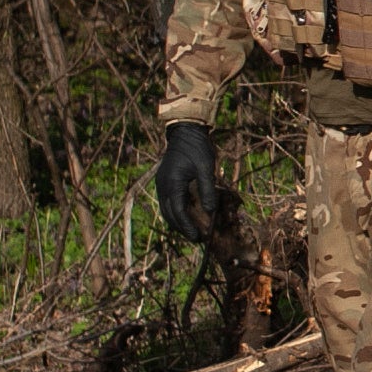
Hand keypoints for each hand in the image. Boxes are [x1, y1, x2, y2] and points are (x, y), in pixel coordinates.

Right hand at [153, 121, 218, 241]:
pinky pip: (167, 203)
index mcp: (171, 184)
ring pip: (166, 211)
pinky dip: (176, 213)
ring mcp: (161, 185)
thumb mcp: (206, 168)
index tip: (197, 238)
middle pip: (169, 215)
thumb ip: (208, 190)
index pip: (178, 212)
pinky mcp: (164, 182)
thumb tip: (210, 212)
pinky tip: (186, 217)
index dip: (187, 227)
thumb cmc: (197, 149)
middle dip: (182, 229)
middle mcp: (162, 187)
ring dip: (178, 222)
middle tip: (197, 239)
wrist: (185, 132)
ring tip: (191, 232)